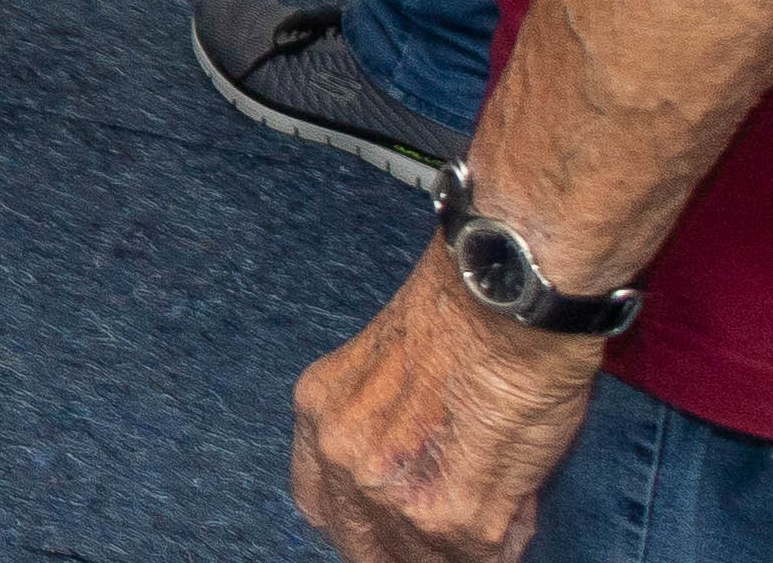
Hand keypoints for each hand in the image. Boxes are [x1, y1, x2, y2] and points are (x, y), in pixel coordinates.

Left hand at [291, 264, 601, 561]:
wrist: (503, 301)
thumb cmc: (462, 318)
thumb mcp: (381, 367)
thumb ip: (376, 426)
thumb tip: (408, 482)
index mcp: (319, 413)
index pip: (322, 507)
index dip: (362, 525)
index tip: (394, 529)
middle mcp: (342, 456)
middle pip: (363, 547)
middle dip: (408, 551)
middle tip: (451, 533)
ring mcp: (392, 492)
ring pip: (425, 561)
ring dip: (464, 547)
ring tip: (498, 505)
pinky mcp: (454, 516)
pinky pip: (482, 557)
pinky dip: (506, 540)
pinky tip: (519, 504)